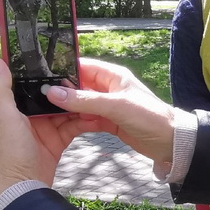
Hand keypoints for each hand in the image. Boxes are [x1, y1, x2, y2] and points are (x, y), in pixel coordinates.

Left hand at [0, 57, 98, 204]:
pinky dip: (84, 120)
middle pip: (52, 94)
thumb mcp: (3, 116)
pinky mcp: (58, 141)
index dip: (43, 71)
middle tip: (85, 74)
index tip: (59, 55)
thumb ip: (1, 88)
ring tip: (94, 91)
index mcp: (14, 106)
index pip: (30, 82)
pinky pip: (74, 126)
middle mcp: (29, 115)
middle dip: (67, 85)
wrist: (22, 188)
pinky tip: (95, 113)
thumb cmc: (9, 151)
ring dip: (78, 102)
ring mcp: (45, 128)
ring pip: (66, 108)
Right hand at [41, 57, 176, 164]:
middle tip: (39, 98)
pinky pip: (88, 119)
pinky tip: (65, 125)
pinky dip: (78, 122)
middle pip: (79, 86)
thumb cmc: (149, 117)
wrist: (170, 142)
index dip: (64, 71)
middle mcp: (109, 88)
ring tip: (46, 113)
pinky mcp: (109, 122)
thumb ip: (85, 100)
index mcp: (113, 76)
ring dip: (68, 109)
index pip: (83, 67)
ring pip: (81, 105)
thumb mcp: (115, 106)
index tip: (42, 77)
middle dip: (62, 92)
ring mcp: (108, 106)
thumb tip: (55, 93)